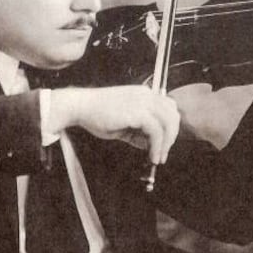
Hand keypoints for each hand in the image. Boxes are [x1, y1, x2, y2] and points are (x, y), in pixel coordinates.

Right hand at [51, 85, 179, 164]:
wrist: (79, 106)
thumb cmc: (96, 115)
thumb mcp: (123, 124)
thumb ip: (138, 133)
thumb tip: (150, 146)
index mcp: (144, 94)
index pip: (168, 108)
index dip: (169, 127)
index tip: (163, 144)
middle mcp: (146, 95)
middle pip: (173, 115)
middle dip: (171, 137)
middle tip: (163, 155)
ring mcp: (143, 102)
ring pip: (168, 123)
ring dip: (166, 144)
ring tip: (158, 158)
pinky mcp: (138, 112)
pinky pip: (156, 131)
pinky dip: (157, 146)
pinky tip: (151, 157)